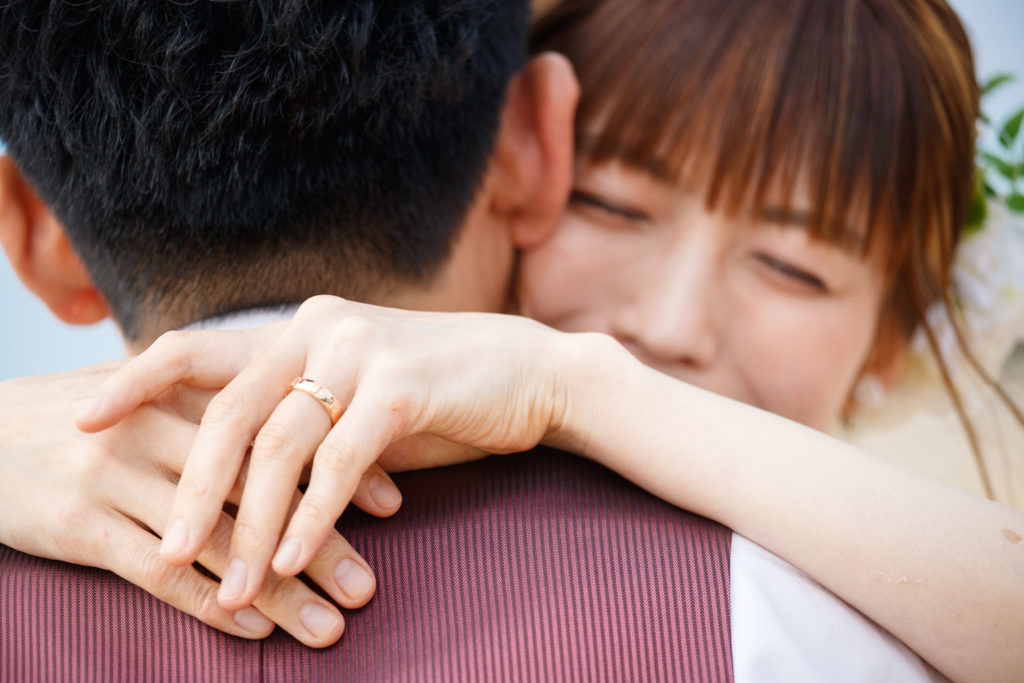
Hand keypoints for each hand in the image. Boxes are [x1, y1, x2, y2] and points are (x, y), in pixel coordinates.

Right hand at [0, 362, 376, 646]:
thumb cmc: (84, 418)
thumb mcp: (151, 395)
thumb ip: (219, 406)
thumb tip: (308, 427)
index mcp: (186, 391)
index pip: (281, 432)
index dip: (338, 467)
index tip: (392, 503)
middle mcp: (157, 429)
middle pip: (260, 491)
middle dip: (321, 540)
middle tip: (371, 586)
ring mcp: (117, 475)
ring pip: (219, 540)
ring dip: (279, 590)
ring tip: (331, 626)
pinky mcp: (79, 524)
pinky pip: (158, 574)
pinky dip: (211, 605)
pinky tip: (255, 632)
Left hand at [81, 295, 574, 610]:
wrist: (532, 375)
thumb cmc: (440, 394)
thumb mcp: (357, 398)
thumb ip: (301, 417)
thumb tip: (233, 472)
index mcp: (300, 328)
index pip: (197, 347)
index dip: (137, 381)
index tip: (86, 419)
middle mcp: (320, 327)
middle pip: (229, 410)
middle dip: (193, 489)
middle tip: (165, 553)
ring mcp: (362, 350)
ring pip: (281, 445)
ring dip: (252, 523)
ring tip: (235, 585)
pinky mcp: (405, 385)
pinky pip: (341, 461)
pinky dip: (313, 516)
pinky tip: (294, 559)